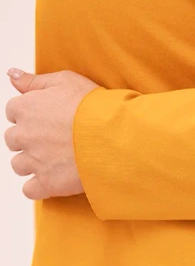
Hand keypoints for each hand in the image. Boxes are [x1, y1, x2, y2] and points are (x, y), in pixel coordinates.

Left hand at [4, 68, 99, 199]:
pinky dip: (37, 187)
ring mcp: (33, 161)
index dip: (30, 116)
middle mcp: (23, 135)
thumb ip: (34, 81)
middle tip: (52, 140)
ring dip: (32, 164)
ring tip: (54, 161)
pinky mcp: (46, 183)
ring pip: (19, 165)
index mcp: (25, 108)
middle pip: (13, 140)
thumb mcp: (65, 81)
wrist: (111, 137)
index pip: (13, 112)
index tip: (47, 120)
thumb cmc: (92, 108)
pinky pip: (29, 190)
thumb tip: (12, 76)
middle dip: (28, 140)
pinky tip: (51, 180)